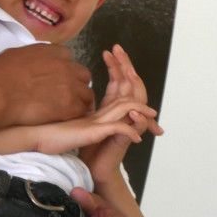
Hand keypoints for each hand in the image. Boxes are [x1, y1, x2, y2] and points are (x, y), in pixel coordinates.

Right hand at [0, 43, 92, 127]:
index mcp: (51, 51)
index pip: (68, 57)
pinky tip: (64, 119)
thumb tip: (29, 61)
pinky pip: (81, 110)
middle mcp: (64, 65)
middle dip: (76, 84)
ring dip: (78, 100)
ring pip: (87, 93)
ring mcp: (69, 85)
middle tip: (64, 95)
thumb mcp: (15, 54)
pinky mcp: (69, 105)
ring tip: (65, 110)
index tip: (55, 78)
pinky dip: (75, 115)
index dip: (63, 69)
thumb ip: (31, 56)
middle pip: (82, 74)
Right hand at [30, 100, 155, 154]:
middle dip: (141, 100)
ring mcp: (94, 120)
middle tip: (154, 112)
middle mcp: (95, 113)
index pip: (117, 100)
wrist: (34, 139)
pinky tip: (137, 139)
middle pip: (123, 97)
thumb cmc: (50, 136)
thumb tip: (92, 126)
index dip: (131, 100)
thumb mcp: (73, 131)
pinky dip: (129, 130)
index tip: (145, 112)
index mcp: (93, 114)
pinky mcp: (91, 130)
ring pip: (124, 107)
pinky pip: (116, 127)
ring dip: (141, 112)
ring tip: (152, 117)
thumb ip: (85, 126)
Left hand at [84, 45, 161, 180]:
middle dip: (127, 66)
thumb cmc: (86, 143)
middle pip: (132, 84)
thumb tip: (77, 84)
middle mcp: (124, 113)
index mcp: (113, 107)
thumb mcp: (84, 117)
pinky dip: (136, 118)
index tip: (109, 50)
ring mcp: (127, 125)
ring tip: (129, 71)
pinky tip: (133, 109)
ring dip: (136, 86)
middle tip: (120, 50)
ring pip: (139, 102)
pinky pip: (137, 127)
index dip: (116, 65)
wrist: (92, 166)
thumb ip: (87, 102)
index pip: (120, 80)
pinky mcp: (127, 140)